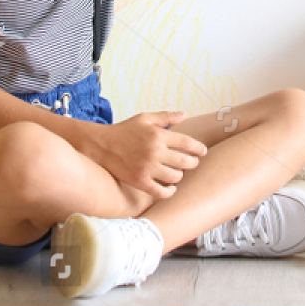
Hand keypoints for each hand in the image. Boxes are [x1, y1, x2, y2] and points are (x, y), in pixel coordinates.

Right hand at [88, 111, 207, 198]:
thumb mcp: (145, 118)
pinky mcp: (140, 181)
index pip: (187, 143)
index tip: (202, 151)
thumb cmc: (125, 130)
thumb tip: (184, 114)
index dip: (198, 148)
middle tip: (192, 163)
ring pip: (175, 177)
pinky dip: (169, 192)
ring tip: (177, 173)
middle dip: (192, 163)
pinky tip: (170, 188)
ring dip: (179, 176)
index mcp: (158, 135)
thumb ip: (166, 117)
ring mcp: (148, 168)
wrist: (102, 145)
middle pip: (185, 162)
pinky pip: (161, 192)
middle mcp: (155, 152)